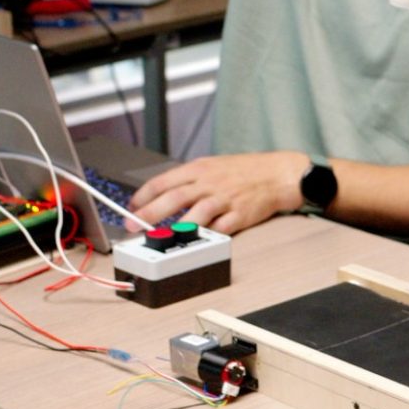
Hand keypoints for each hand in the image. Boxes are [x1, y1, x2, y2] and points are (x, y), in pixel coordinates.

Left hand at [128, 151, 306, 234]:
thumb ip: (189, 181)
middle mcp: (209, 183)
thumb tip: (162, 196)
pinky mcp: (239, 215)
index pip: (164, 181)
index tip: (131, 207)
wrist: (277, 174)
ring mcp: (224, 199)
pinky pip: (220, 228)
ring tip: (162, 239)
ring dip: (177, 228)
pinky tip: (197, 242)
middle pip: (173, 198)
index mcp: (199, 169)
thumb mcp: (212, 166)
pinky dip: (207, 236)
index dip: (144, 195)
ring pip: (196, 214)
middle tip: (133, 226)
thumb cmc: (244, 171)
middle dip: (149, 214)